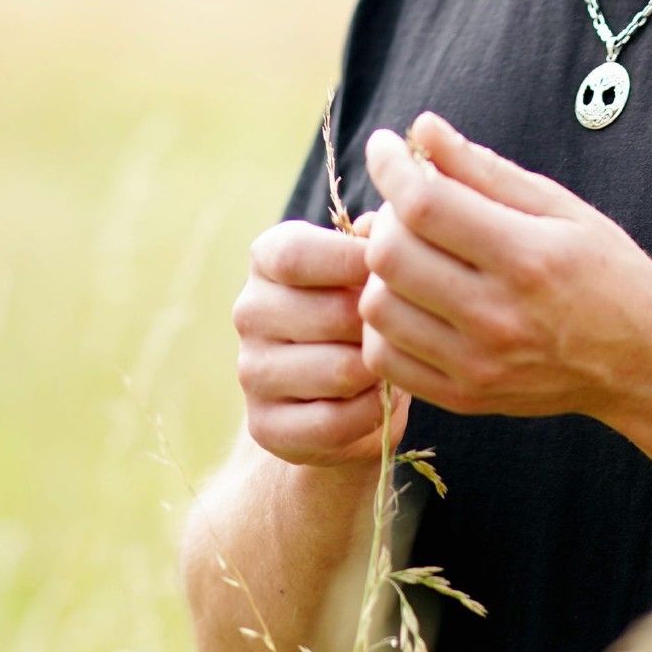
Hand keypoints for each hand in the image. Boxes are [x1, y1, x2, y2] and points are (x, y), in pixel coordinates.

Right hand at [232, 213, 411, 468]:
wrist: (342, 392)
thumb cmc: (365, 311)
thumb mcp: (371, 269)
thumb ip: (376, 243)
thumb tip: (379, 226)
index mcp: (267, 259)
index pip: (297, 255)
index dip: (355, 263)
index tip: (393, 274)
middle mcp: (248, 311)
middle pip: (332, 315)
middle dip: (382, 326)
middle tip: (402, 331)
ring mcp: (250, 371)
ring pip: (341, 371)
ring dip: (380, 372)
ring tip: (389, 365)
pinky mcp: (263, 425)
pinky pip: (336, 421)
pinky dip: (371, 414)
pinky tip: (377, 401)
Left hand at [359, 110, 651, 424]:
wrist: (644, 361)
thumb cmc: (606, 272)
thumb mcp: (560, 207)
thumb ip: (485, 169)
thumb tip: (423, 128)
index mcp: (528, 257)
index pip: (425, 205)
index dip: (391, 167)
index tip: (385, 146)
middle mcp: (498, 315)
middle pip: (391, 256)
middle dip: (386, 216)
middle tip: (408, 206)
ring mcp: (478, 363)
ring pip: (377, 308)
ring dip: (382, 271)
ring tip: (413, 255)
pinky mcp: (464, 396)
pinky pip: (385, 358)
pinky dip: (384, 324)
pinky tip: (413, 302)